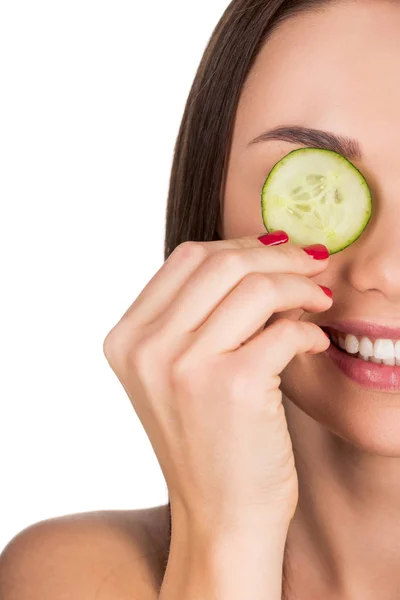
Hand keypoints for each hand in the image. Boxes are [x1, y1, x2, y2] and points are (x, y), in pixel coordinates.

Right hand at [103, 233, 331, 532]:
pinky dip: (308, 329)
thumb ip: (196, 315)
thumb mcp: (175, 374)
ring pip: (254, 287)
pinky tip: (315, 342)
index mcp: (126, 339)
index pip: (187, 258)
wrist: (220, 518)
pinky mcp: (231, 387)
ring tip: (318, 299)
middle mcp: (146, 349)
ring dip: (299, 286)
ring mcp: (183, 367)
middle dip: (277, 255)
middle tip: (311, 264)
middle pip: (220, 263)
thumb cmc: (207, 442)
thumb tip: (257, 254)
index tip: (276, 249)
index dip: (238, 245)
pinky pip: (284, 329)